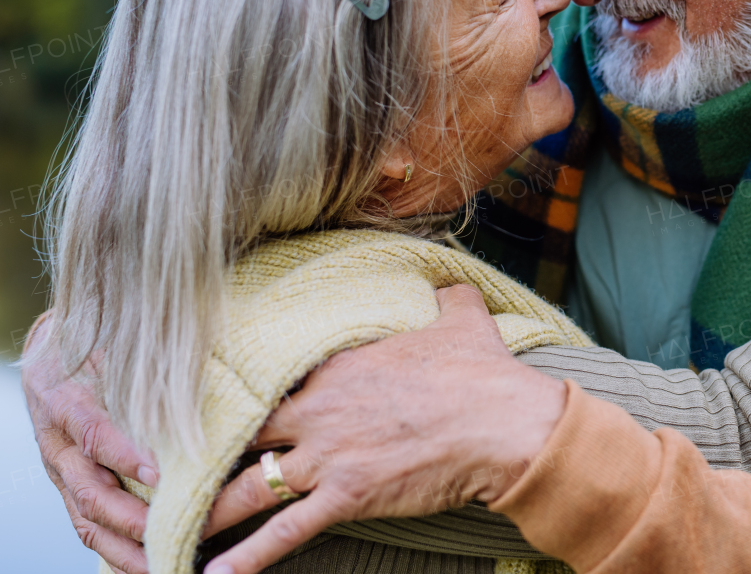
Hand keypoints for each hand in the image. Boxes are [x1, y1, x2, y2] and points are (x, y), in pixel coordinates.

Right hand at [20, 316, 158, 573]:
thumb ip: (145, 360)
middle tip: (168, 534)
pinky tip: (146, 566)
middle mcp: (58, 444)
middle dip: (130, 519)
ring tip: (161, 567)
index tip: (159, 474)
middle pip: (89, 490)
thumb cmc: (96, 340)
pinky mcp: (70, 487)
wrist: (52, 349)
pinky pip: (88, 525)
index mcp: (65, 400)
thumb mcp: (114, 340)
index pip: (93, 433)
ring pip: (87, 519)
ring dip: (124, 547)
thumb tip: (200, 370)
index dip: (124, 456)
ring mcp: (61, 471)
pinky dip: (115, 551)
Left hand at [201, 284, 567, 573]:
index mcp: (336, 367)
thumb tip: (450, 286)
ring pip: (247, 488)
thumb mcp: (461, 318)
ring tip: (170, 528)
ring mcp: (328, 457)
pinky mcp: (347, 497)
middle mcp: (318, 411)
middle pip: (240, 435)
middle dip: (199, 455)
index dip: (236, 398)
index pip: (266, 382)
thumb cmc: (482, 371)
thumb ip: (444, 299)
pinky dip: (247, 558)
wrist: (504, 424)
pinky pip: (284, 532)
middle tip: (165, 471)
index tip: (208, 410)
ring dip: (208, 511)